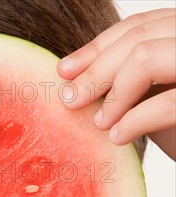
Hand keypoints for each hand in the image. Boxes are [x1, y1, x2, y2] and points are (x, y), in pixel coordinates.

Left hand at [57, 8, 175, 160]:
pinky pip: (168, 102)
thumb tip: (70, 75)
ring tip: (97, 124)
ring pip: (147, 58)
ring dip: (112, 93)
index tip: (63, 71)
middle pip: (139, 38)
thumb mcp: (154, 94)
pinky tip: (116, 138)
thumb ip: (125, 78)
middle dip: (96, 71)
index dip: (96, 48)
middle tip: (69, 101)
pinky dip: (134, 120)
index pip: (140, 26)